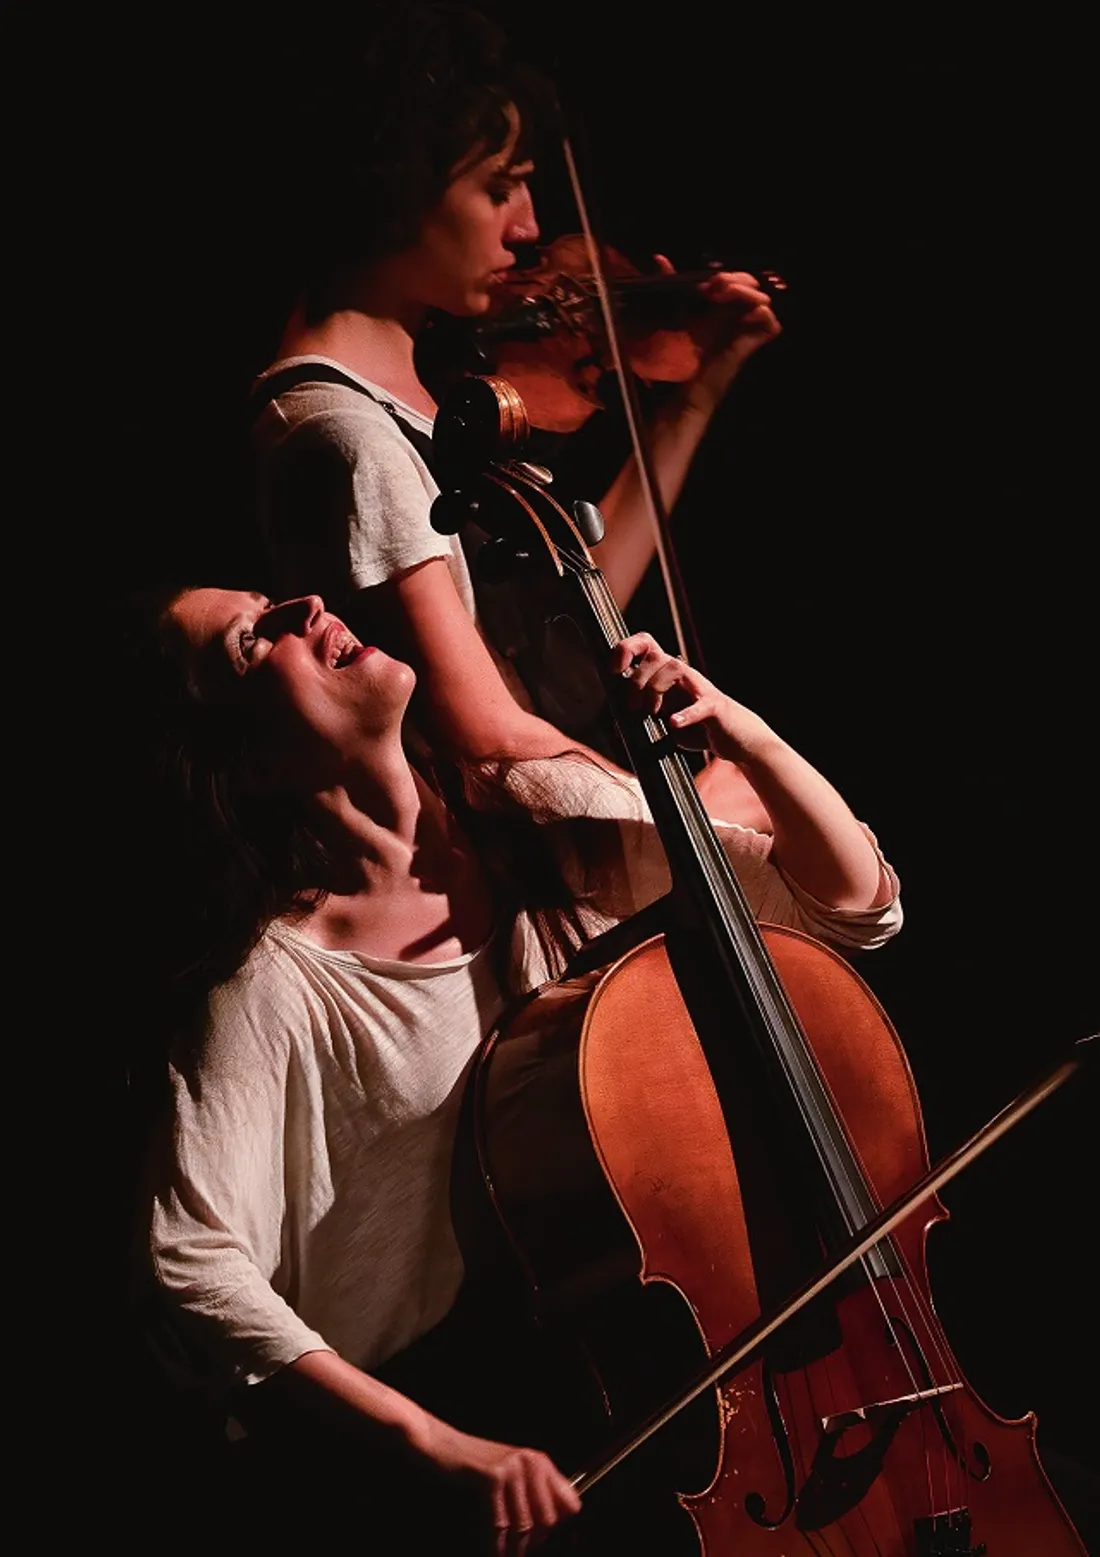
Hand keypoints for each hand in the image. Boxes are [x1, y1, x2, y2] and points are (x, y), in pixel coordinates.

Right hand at [416, 1414, 581, 1551]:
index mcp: (539, 1461)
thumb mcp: (510, 1472)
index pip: (571, 1504)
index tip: (545, 1542)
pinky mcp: (492, 1477)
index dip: (560, 1527)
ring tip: (506, 1553)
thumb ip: (531, 1494)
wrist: (439, 1444)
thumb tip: (550, 1529)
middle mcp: (531, 1462)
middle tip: (519, 1550)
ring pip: (525, 1526)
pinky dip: (495, 1544)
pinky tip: (492, 1549)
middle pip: (548, 1520)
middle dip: (534, 1542)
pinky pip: (500, 1524)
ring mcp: (512, 1468)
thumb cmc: (472, 1463)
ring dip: (514, 1548)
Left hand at [611, 632, 777, 764]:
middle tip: (634, 708)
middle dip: (637, 682)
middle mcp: (683, 675)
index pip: (646, 644)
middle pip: (656, 657)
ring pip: (673, 670)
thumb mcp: (666, 719)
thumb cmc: (698, 727)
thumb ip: (644, 716)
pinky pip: (699, 705)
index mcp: (668, 674)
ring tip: (652, 713)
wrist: (736, 739)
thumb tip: (615, 724)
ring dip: (654, 691)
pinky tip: (673, 722)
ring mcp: (700, 689)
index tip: (614, 670)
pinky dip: (685, 713)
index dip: (626, 649)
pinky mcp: (715, 708)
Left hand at [654, 254, 781, 399]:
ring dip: (745, 291)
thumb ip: (669, 284)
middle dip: (737, 279)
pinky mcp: (747, 347)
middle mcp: (734, 319)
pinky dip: (761, 314)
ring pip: (764, 300)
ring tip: (721, 295)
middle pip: (753, 286)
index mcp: (719, 309)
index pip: (737, 282)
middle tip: (714, 286)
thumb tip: (659, 259)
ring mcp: (743, 332)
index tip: (705, 282)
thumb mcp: (670, 312)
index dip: (726, 276)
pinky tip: (738, 310)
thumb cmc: (674, 358)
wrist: (679, 393)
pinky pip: (770, 324)